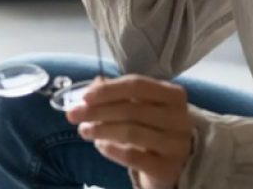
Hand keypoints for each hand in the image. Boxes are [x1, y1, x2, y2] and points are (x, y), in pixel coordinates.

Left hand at [66, 74, 192, 188]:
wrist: (174, 163)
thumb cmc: (154, 128)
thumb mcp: (141, 106)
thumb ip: (118, 93)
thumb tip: (92, 85)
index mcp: (173, 95)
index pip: (137, 86)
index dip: (108, 90)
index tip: (84, 97)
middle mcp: (179, 117)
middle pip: (131, 109)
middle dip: (97, 111)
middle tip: (73, 115)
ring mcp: (175, 144)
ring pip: (131, 132)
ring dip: (101, 130)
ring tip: (83, 131)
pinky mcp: (167, 168)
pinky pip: (133, 156)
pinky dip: (112, 149)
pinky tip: (100, 145)